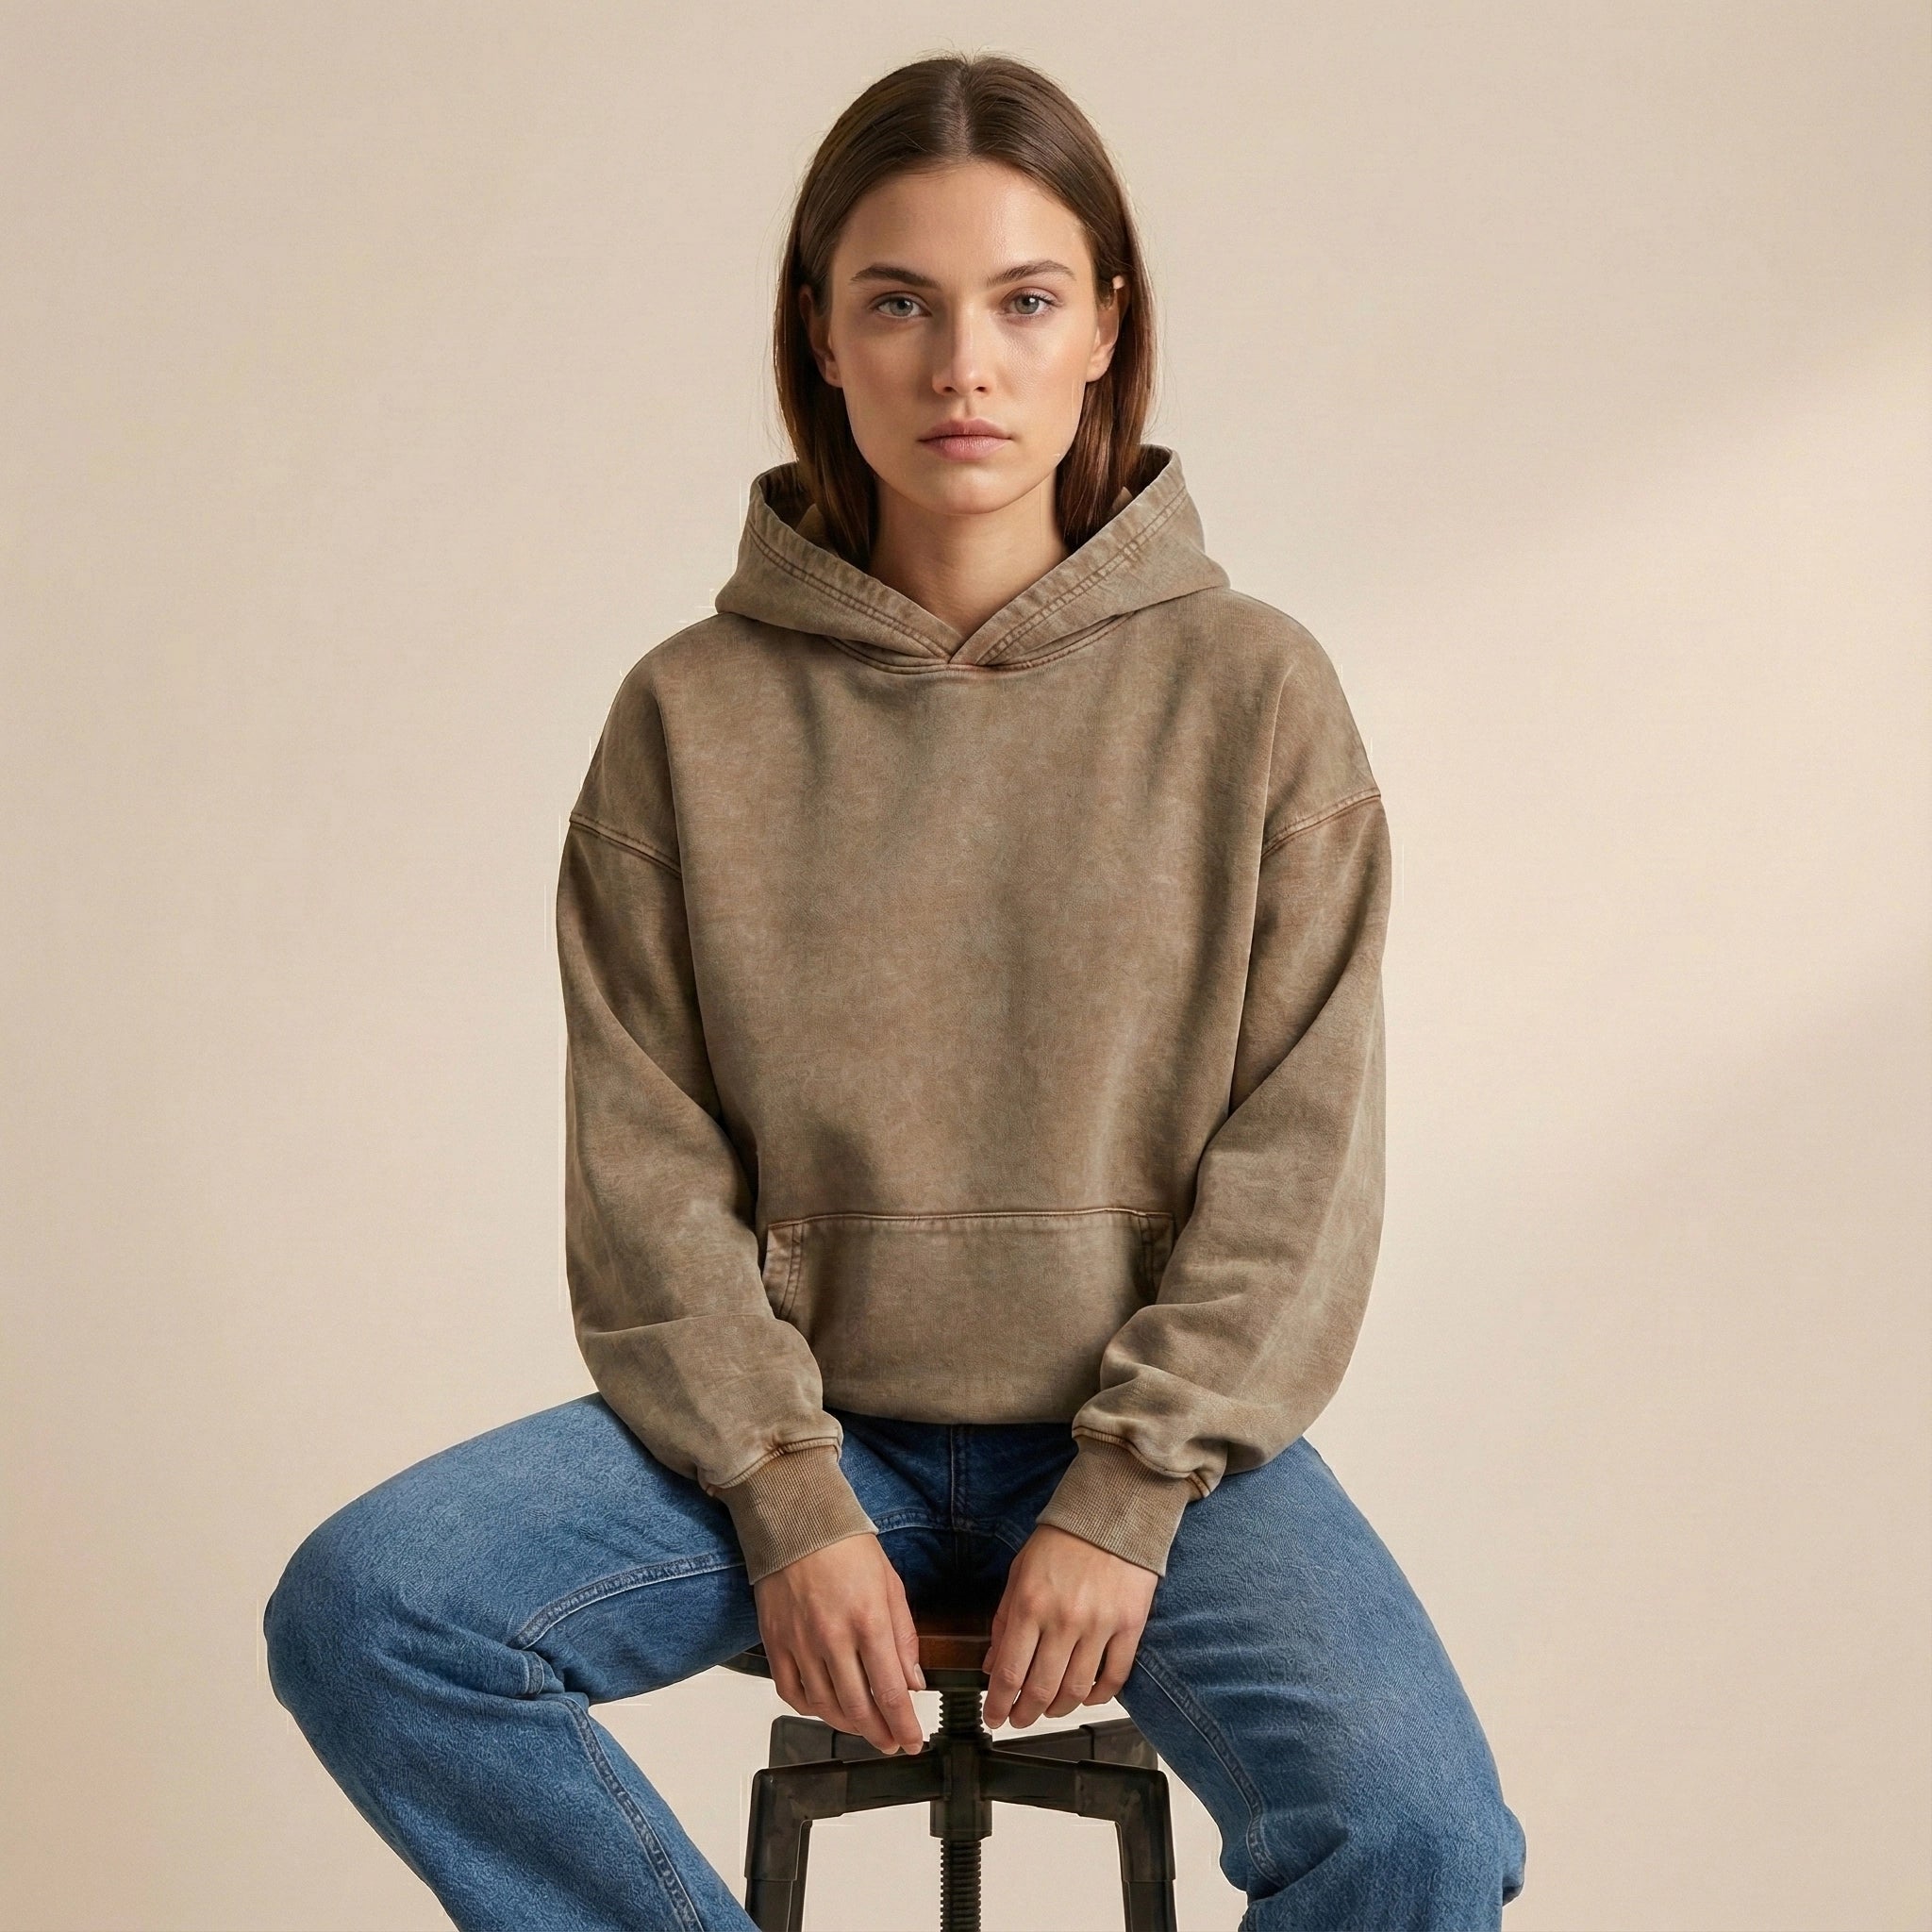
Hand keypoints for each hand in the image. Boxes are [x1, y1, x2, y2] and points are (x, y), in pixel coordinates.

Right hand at [753, 1532, 927, 1754]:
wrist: (796, 1523)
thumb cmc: (847, 1547)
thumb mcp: (890, 1585)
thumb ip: (904, 1637)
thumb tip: (914, 1681)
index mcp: (868, 1620)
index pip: (891, 1691)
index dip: (904, 1725)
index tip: (913, 1741)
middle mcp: (833, 1637)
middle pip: (859, 1708)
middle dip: (880, 1734)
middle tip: (891, 1742)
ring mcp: (800, 1643)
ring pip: (825, 1707)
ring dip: (848, 1726)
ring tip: (864, 1727)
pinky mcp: (775, 1642)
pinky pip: (791, 1692)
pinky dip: (811, 1709)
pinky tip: (826, 1708)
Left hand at [980, 1523, 1157, 1729]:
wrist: (1113, 1512)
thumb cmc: (1063, 1539)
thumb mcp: (1020, 1572)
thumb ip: (1003, 1620)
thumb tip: (992, 1665)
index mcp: (1030, 1604)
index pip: (1009, 1672)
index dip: (997, 1705)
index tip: (992, 1718)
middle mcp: (1063, 1620)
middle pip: (1040, 1689)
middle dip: (1024, 1714)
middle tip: (1018, 1719)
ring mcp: (1099, 1626)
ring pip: (1075, 1690)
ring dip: (1058, 1709)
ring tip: (1048, 1709)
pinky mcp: (1129, 1626)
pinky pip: (1114, 1677)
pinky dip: (1097, 1697)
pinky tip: (1085, 1697)